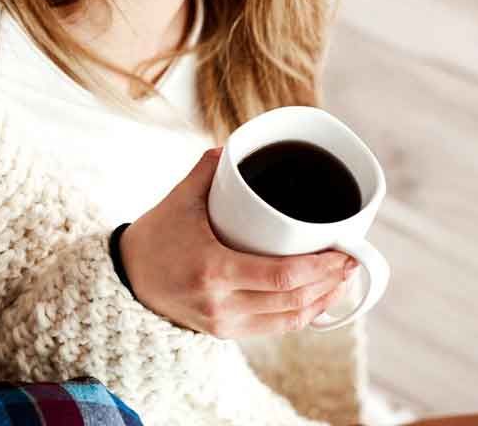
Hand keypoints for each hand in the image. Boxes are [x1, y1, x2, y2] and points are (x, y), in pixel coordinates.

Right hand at [120, 148, 356, 337]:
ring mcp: (224, 323)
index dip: (321, 268)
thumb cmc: (154, 237)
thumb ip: (207, 171)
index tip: (345, 252)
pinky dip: (302, 315)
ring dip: (322, 301)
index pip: (282, 277)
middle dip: (331, 282)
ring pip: (290, 319)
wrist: (126, 278)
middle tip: (352, 259)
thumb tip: (234, 145)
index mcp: (213, 270)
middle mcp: (222, 304)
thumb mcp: (177, 200)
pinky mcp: (226, 333)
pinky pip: (275, 328)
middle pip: (293, 301)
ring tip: (341, 278)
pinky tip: (317, 299)